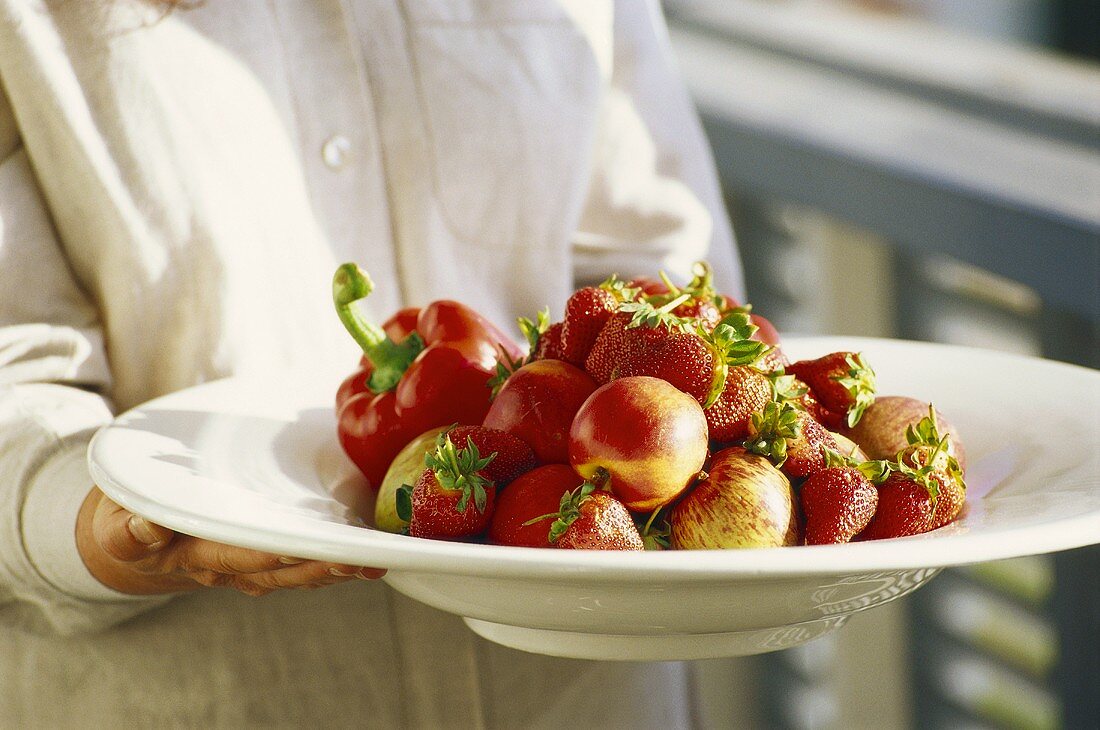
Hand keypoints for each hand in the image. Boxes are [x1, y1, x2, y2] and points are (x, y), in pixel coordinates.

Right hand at [76, 487, 384, 595]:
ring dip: (336, 569)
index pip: (234, 555)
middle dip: (318, 567)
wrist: (136, 540)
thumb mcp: (116, 527)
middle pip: (279, 570)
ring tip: (373, 563)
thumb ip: (129, 530)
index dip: (265, 554)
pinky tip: (368, 557)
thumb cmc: (128, 523)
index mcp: (193, 555)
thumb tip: (146, 528)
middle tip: (356, 561)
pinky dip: (336, 562)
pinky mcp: (267, 556)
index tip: (295, 550)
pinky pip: (304, 564)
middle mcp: (229, 566)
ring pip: (299, 572)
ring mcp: (250, 565)